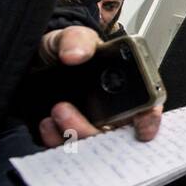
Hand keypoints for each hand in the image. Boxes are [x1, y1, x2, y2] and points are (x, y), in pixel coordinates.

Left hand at [35, 26, 161, 144]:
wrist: (36, 59)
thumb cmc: (65, 48)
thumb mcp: (72, 35)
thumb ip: (78, 39)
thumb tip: (75, 54)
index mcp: (126, 87)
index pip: (147, 108)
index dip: (149, 121)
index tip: (142, 129)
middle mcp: (114, 112)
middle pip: (115, 136)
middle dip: (91, 130)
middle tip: (64, 109)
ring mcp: (91, 125)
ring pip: (92, 146)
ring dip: (72, 134)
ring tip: (55, 112)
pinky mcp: (68, 136)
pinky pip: (67, 150)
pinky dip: (56, 141)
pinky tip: (47, 124)